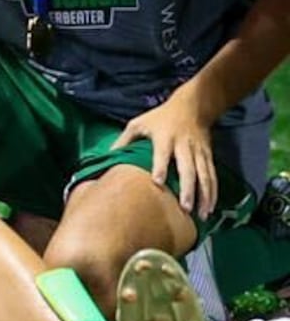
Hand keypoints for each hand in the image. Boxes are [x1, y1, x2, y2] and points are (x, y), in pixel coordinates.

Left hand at [115, 93, 220, 224]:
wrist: (191, 106)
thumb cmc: (159, 117)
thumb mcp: (138, 123)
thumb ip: (124, 140)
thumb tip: (108, 157)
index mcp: (165, 137)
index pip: (162, 153)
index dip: (160, 166)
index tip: (157, 182)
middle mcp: (183, 145)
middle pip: (187, 168)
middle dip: (188, 188)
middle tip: (185, 208)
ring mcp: (198, 151)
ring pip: (204, 175)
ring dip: (204, 195)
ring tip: (202, 214)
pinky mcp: (208, 156)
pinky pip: (212, 176)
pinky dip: (213, 192)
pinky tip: (210, 207)